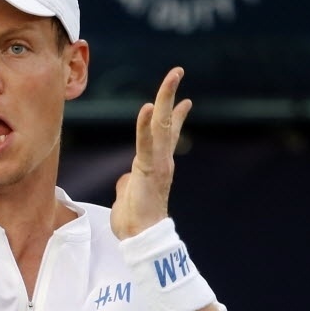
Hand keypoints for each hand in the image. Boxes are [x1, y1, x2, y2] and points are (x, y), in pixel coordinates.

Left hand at [111, 67, 192, 239]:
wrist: (140, 238)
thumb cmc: (134, 221)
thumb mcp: (128, 195)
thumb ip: (128, 183)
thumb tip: (126, 179)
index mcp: (156, 164)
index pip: (167, 134)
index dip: (174, 115)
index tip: (183, 99)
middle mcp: (162, 160)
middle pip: (167, 121)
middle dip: (171, 95)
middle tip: (177, 71)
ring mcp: (157, 163)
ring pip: (162, 125)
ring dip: (166, 99)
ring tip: (173, 76)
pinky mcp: (149, 169)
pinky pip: (146, 143)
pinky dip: (147, 124)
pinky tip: (149, 106)